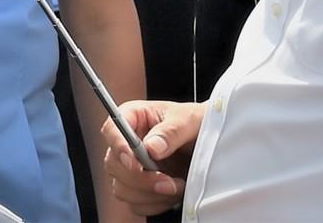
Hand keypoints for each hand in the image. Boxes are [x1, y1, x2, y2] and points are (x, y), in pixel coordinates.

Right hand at [101, 100, 203, 217]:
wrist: (210, 143)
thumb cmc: (196, 123)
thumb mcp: (189, 120)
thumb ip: (170, 132)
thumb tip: (151, 147)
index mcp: (133, 118)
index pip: (112, 130)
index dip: (118, 147)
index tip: (135, 162)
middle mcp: (127, 143)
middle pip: (114, 165)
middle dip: (141, 179)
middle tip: (168, 182)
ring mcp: (132, 168)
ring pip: (122, 188)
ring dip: (149, 194)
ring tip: (176, 187)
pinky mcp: (140, 188)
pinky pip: (136, 204)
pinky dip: (155, 204)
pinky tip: (172, 194)